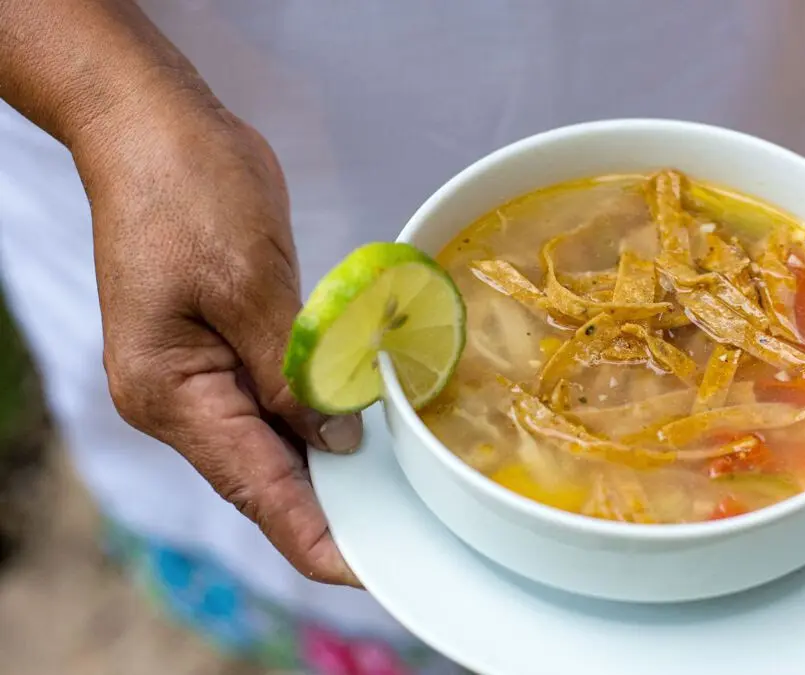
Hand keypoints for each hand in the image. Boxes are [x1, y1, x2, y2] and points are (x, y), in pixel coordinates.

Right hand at [77, 86, 362, 584]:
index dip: (313, 534)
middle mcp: (178, 398)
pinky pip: (275, 404)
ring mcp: (198, 376)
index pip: (254, 486)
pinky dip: (318, 421)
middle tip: (405, 536)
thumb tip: (334, 438)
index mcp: (171, 391)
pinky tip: (363, 435)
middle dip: (330, 509)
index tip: (366, 570)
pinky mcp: (225, 348)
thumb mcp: (249, 281)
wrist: (154, 126)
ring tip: (397, 499)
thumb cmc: (187, 189)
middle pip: (263, 477)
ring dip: (328, 468)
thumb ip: (292, 369)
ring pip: (272, 445)